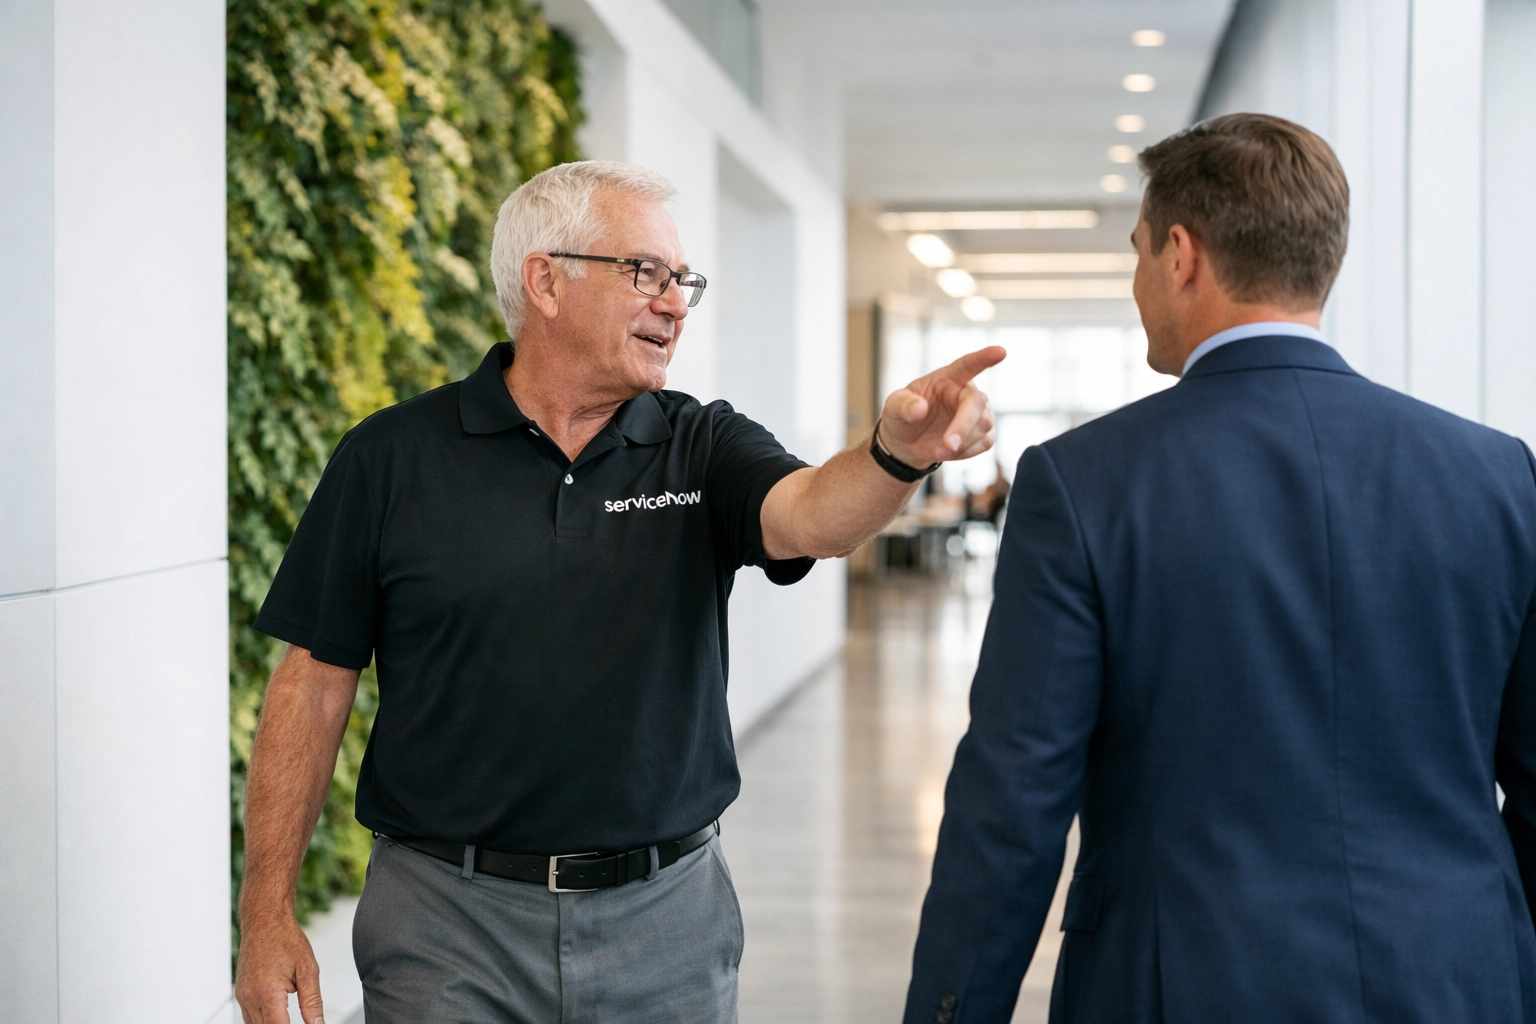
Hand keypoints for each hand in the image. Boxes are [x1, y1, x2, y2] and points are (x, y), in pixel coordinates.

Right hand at [235, 912, 324, 1023]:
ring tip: (289, 1016)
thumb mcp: (308, 969)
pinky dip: (263, 1020)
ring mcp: (242, 996)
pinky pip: (249, 1017)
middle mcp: (250, 997)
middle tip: (303, 1020)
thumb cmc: (285, 939)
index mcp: (268, 992)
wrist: (264, 921)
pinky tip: (277, 1015)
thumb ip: (312, 1001)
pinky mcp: (240, 993)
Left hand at [879, 346, 1005, 466]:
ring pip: (984, 425)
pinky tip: (949, 453)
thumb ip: (903, 405)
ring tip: (938, 452)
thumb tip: (920, 409)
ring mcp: (977, 413)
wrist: (907, 443)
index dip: (984, 358)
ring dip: (961, 444)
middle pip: (977, 403)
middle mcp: (965, 393)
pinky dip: (966, 452)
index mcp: (947, 378)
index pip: (967, 365)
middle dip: (963, 426)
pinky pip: (985, 442)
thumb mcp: (893, 408)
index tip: (1001, 352)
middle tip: (946, 446)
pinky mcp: (982, 433)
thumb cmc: (902, 417)